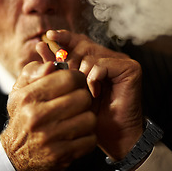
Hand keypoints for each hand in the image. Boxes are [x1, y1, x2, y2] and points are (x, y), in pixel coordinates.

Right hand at [0, 61, 96, 170]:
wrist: (14, 153)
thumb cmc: (21, 116)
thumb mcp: (19, 90)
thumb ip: (33, 71)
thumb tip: (52, 64)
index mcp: (29, 97)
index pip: (68, 79)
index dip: (77, 77)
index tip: (76, 81)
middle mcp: (38, 117)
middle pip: (83, 98)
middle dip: (83, 97)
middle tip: (76, 100)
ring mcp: (50, 138)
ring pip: (90, 118)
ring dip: (86, 117)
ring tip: (76, 117)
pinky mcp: (61, 155)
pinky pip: (90, 139)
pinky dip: (87, 136)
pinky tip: (75, 133)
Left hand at [38, 30, 143, 160]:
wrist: (113, 136)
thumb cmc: (90, 116)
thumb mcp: (67, 89)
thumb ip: (55, 68)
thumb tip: (40, 46)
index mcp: (94, 60)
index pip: (77, 41)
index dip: (64, 37)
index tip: (50, 35)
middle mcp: (108, 57)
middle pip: (83, 45)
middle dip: (69, 60)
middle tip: (66, 76)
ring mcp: (121, 61)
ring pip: (90, 56)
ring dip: (82, 76)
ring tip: (85, 93)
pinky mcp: (131, 68)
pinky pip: (102, 65)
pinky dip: (94, 79)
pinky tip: (95, 93)